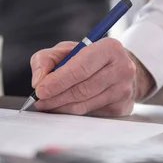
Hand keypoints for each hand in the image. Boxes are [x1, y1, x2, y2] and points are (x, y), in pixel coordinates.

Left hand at [30, 38, 154, 116]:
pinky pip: (91, 114)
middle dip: (56, 97)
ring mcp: (124, 90)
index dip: (58, 81)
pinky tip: (64, 107)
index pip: (80, 68)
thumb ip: (46, 59)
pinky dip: (73, 112)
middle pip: (82, 89)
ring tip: (48, 104)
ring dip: (62, 107)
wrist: (120, 69)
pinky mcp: (123, 107)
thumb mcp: (67, 50)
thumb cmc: (91, 58)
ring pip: (85, 105)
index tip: (40, 90)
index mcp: (110, 48)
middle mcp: (122, 69)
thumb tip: (38, 81)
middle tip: (40, 101)